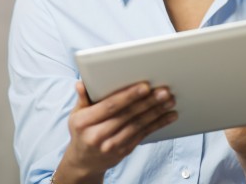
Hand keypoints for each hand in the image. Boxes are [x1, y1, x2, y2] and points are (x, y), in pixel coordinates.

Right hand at [57, 81, 177, 182]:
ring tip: (169, 100)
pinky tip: (169, 116)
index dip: (129, 96)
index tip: (144, 86)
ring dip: (156, 112)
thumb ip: (82, 98)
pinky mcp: (124, 151)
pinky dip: (158, 124)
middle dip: (148, 102)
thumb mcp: (76, 114)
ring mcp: (112, 145)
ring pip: (138, 126)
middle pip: (127, 115)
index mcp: (85, 122)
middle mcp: (98, 135)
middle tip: (163, 91)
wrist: (84, 162)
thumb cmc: (82, 130)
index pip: (110, 106)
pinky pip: (143, 135)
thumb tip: (81, 84)